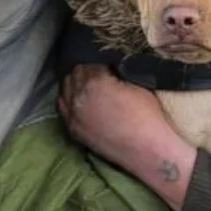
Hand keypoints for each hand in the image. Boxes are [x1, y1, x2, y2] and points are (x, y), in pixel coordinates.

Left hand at [58, 65, 196, 210]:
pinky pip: (63, 109)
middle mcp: (78, 98)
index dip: (99, 61)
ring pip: (65, 90)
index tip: (106, 63)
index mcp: (94, 83)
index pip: (88, 62)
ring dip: (74, 84)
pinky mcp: (74, 130)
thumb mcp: (136, 84)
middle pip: (74, 74)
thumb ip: (116, 71)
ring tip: (88, 84)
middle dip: (85, 71)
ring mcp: (73, 116)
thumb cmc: (147, 115)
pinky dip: (69, 100)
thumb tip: (108, 65)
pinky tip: (79, 99)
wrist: (147, 150)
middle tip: (98, 71)